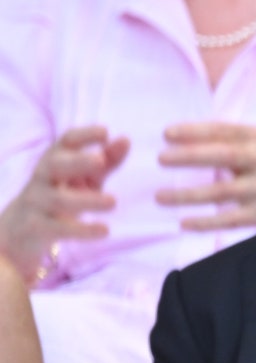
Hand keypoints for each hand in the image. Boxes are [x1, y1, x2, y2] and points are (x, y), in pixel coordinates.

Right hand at [0, 126, 129, 281]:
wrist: (22, 228)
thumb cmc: (61, 194)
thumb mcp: (85, 177)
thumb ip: (106, 161)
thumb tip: (126, 140)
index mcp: (55, 160)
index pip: (65, 142)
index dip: (83, 135)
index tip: (105, 132)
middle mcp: (43, 177)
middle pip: (55, 165)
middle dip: (77, 161)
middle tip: (101, 160)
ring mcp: (38, 202)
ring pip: (59, 199)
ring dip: (87, 200)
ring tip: (113, 201)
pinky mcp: (38, 227)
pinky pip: (59, 228)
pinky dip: (83, 230)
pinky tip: (105, 230)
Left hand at [156, 123, 255, 230]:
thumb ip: (235, 145)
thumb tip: (187, 146)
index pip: (224, 132)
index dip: (195, 131)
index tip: (167, 133)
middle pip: (222, 157)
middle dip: (189, 157)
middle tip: (160, 158)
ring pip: (222, 191)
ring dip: (188, 194)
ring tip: (160, 197)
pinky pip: (233, 219)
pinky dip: (208, 221)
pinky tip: (185, 222)